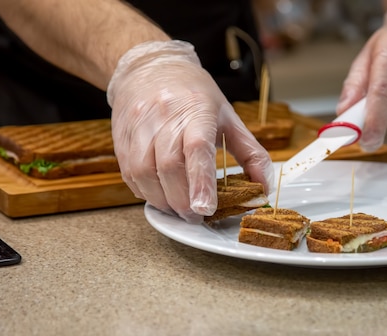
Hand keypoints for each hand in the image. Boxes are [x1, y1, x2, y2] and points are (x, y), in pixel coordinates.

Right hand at [107, 40, 274, 223]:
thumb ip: (251, 154)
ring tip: (179, 209)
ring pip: (145, 174)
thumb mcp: (229, 118)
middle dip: (183, 201)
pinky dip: (146, 192)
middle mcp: (164, 117)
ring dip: (163, 201)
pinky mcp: (122, 138)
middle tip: (196, 216)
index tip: (206, 208)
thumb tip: (264, 189)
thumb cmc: (194, 95)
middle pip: (169, 168)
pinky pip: (130, 174)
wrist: (151, 67)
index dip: (201, 182)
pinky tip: (160, 195)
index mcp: (196, 111)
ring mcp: (139, 127)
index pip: (197, 149)